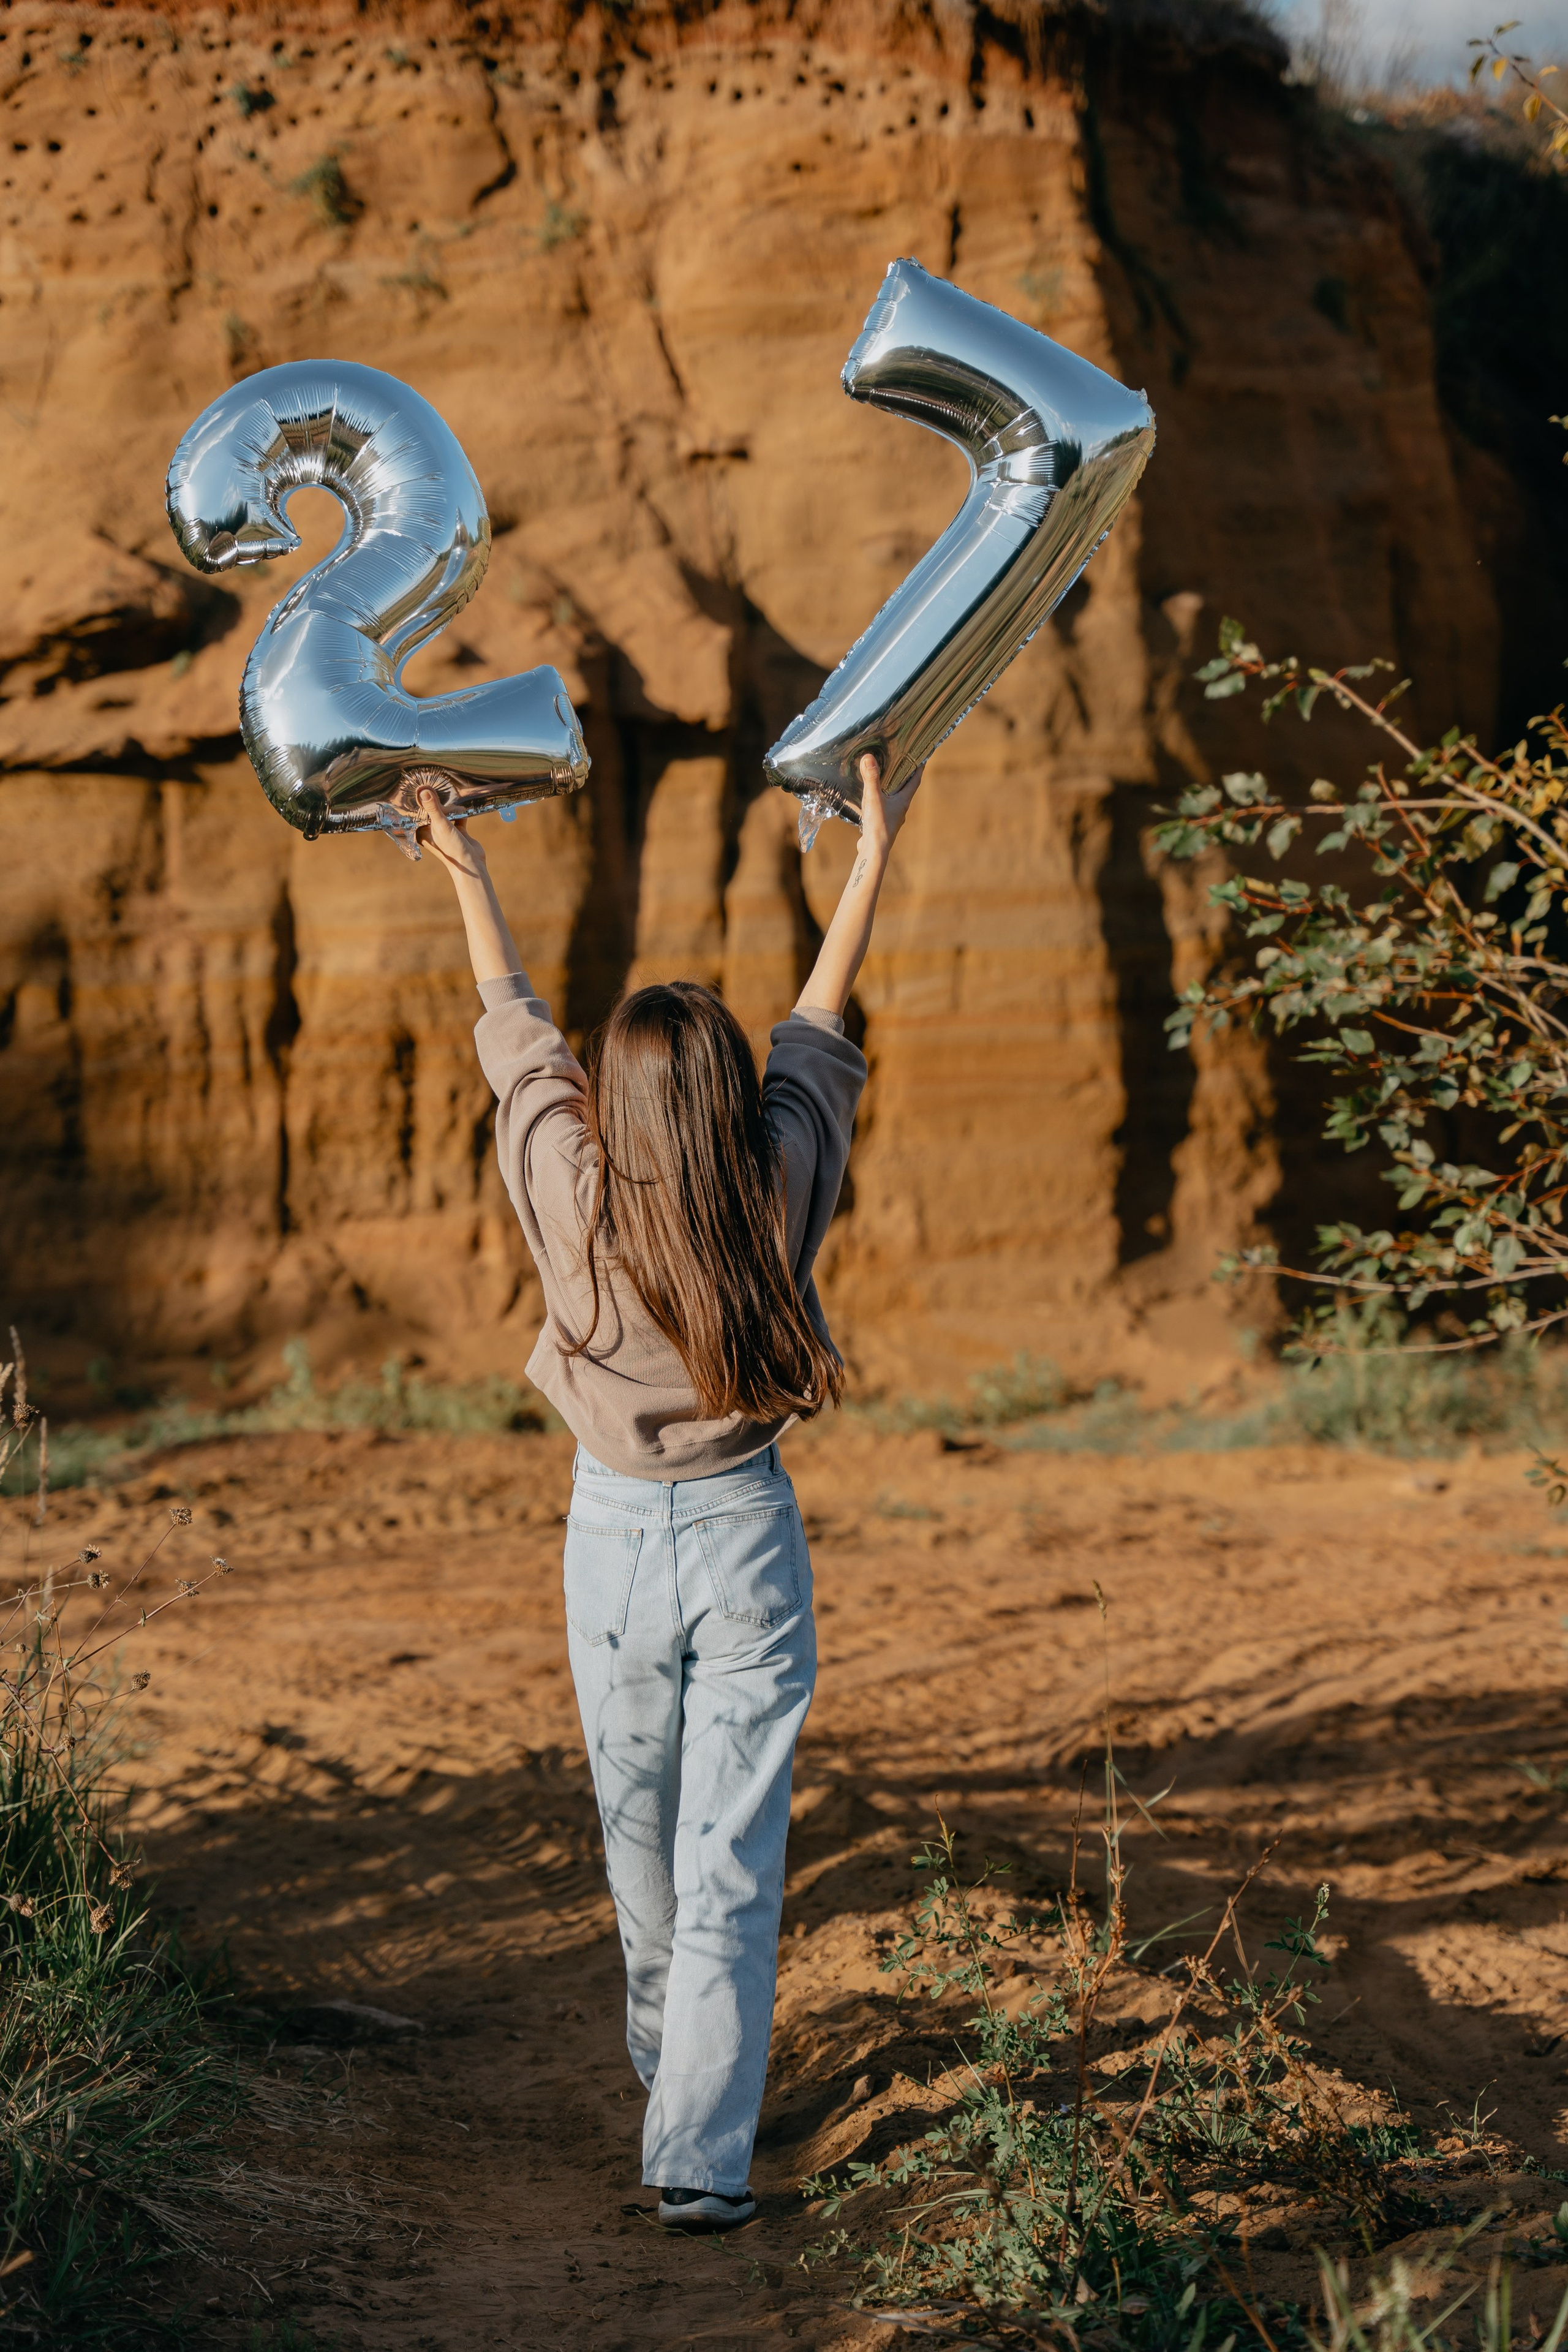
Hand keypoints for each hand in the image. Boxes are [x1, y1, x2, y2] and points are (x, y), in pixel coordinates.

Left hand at [415, 782, 487, 883]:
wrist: (471, 863)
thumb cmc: (452, 848)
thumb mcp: (441, 825)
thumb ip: (433, 807)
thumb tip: (423, 790)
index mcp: (422, 831)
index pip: (417, 812)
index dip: (420, 801)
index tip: (421, 787)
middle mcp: (432, 831)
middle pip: (432, 810)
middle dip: (438, 803)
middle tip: (439, 792)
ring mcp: (445, 831)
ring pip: (445, 812)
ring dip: (451, 808)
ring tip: (454, 805)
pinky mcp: (458, 830)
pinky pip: (457, 816)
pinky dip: (460, 813)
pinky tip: (463, 810)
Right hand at [856, 750, 924, 865]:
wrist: (874, 851)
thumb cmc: (878, 825)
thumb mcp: (874, 799)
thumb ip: (871, 779)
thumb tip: (869, 758)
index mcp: (903, 801)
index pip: (915, 780)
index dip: (919, 767)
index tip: (922, 756)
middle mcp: (900, 808)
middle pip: (905, 788)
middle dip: (904, 775)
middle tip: (901, 762)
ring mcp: (892, 817)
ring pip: (894, 798)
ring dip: (891, 788)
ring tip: (885, 778)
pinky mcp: (882, 824)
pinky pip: (883, 808)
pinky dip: (880, 800)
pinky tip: (871, 799)